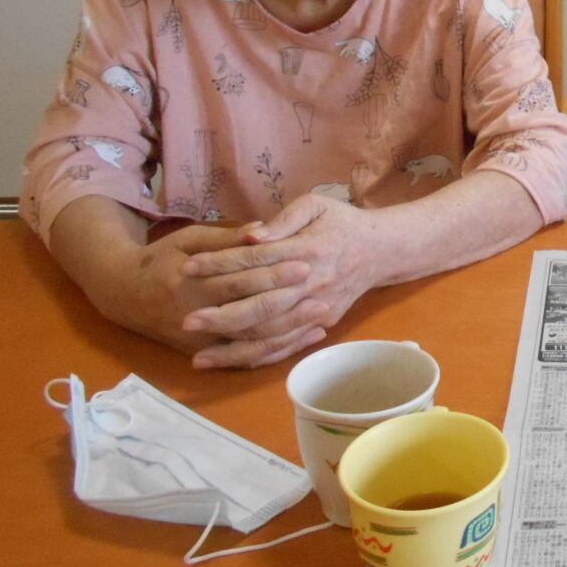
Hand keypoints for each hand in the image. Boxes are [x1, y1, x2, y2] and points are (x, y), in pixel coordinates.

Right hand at [128, 223, 326, 363]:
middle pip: (249, 316)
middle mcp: (194, 316)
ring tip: (321, 318)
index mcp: (190, 283)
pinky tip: (304, 338)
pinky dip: (276, 350)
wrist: (123, 293)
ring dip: (289, 333)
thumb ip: (226, 238)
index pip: (238, 280)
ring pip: (250, 343)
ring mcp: (199, 340)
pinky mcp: (203, 353)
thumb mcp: (188, 239)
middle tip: (321, 296)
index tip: (304, 263)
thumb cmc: (161, 259)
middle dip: (288, 308)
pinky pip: (244, 357)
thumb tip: (262, 231)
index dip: (272, 274)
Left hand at [180, 194, 376, 366]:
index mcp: (307, 249)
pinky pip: (288, 345)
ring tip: (198, 356)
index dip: (219, 263)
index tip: (186, 268)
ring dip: (234, 347)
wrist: (380, 249)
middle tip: (187, 322)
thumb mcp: (316, 204)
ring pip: (272, 333)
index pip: (255, 259)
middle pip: (261, 305)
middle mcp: (312, 283)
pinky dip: (260, 356)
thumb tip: (251, 237)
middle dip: (221, 316)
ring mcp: (318, 307)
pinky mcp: (322, 323)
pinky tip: (232, 361)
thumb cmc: (341, 222)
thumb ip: (284, 219)